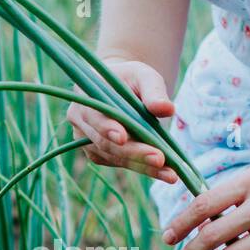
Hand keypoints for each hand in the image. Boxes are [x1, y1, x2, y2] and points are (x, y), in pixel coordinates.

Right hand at [66, 58, 178, 183]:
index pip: (94, 115)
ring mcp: (87, 139)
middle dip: (134, 152)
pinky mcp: (98, 153)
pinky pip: (120, 163)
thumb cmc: (132, 79)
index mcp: (85, 96)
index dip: (107, 128)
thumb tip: (167, 109)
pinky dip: (142, 168)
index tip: (123, 137)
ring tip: (170, 173)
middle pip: (105, 143)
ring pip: (114, 157)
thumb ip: (154, 91)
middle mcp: (80, 120)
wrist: (122, 88)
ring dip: (142, 166)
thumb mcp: (144, 76)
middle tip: (160, 160)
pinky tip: (163, 172)